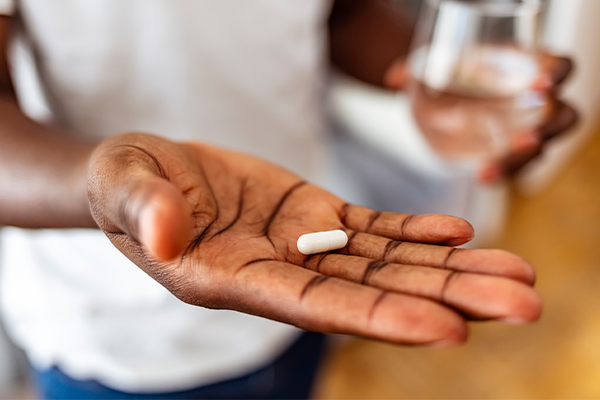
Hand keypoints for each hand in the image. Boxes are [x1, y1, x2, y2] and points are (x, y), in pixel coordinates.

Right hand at [88, 133, 540, 345]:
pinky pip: (370, 230)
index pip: (314, 307)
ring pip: (386, 264)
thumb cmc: (126, 186)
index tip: (447, 329)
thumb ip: (142, 207)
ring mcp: (301, 245)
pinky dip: (413, 234)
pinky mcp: (311, 215)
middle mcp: (277, 272)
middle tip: (523, 306)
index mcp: (230, 279)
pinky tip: (457, 236)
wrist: (147, 174)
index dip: (378, 318)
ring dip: (451, 270)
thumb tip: (165, 229)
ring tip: (516, 276)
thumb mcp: (122, 186)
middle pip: (372, 293)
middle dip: (447, 300)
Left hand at [384, 53, 577, 182]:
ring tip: (493, 168)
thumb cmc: (445, 74)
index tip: (540, 82)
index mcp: (524, 68)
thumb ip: (415, 68)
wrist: (436, 98)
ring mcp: (523, 132)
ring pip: (541, 148)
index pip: (558, 67)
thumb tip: (395, 77)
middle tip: (527, 136)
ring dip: (522, 159)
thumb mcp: (431, 65)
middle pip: (562, 115)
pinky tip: (481, 176)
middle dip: (549, 126)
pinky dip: (501, 173)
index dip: (555, 73)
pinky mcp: (507, 155)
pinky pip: (515, 167)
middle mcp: (532, 102)